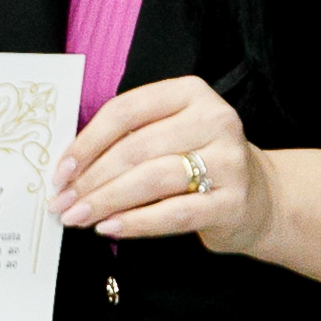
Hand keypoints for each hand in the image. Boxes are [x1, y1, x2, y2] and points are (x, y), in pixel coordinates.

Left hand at [50, 75, 270, 253]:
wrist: (259, 196)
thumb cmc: (197, 161)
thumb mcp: (168, 133)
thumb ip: (126, 139)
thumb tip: (68, 169)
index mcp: (190, 93)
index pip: (125, 111)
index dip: (86, 142)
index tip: (61, 171)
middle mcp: (215, 119)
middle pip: (135, 148)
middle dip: (90, 179)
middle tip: (61, 202)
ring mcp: (228, 160)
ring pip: (152, 180)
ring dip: (106, 201)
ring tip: (77, 217)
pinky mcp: (233, 201)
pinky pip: (175, 213)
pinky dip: (137, 222)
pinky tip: (110, 228)